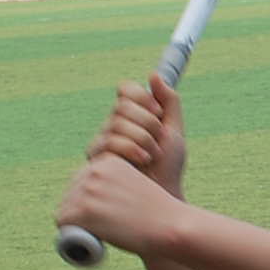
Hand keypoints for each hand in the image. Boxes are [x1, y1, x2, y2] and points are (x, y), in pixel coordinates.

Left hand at [56, 148, 189, 257]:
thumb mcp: (138, 186)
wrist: (171, 225)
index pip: (82, 181)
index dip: (87, 200)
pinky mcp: (83, 210)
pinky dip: (69, 234)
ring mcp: (87, 190)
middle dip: (78, 212)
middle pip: (70, 195)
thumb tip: (113, 199)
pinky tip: (84, 241)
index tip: (98, 215)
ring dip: (75, 225)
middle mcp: (94, 171)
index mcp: (108, 162)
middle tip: (97, 230)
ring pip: (65, 210)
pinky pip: (62, 223)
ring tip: (94, 237)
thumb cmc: (161, 213)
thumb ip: (122, 185)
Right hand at [86, 76, 185, 195]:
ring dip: (143, 140)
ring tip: (151, 157)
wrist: (163, 195)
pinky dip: (132, 150)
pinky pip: (110, 142)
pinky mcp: (95, 159)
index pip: (126, 90)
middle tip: (158, 143)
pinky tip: (141, 163)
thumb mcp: (174, 131)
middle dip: (148, 124)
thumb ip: (169, 102)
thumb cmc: (169, 168)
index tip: (158, 113)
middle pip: (122, 106)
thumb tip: (153, 74)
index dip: (142, 97)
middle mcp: (112, 125)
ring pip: (117, 124)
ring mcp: (101, 141)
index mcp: (130, 116)